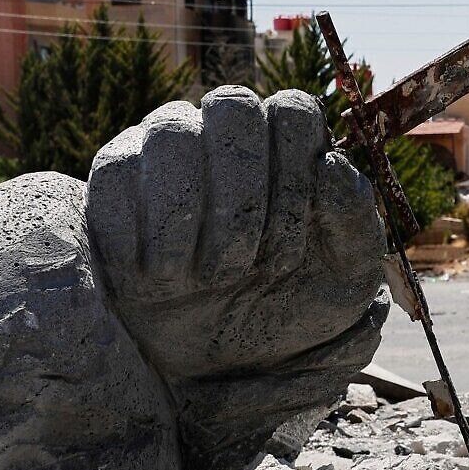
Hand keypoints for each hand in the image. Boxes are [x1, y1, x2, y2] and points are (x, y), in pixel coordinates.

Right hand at [87, 87, 386, 469]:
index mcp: (289, 147)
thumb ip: (354, 220)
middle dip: (243, 191)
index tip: (290, 249)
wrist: (222, 364)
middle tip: (243, 265)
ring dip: (189, 210)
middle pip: (232, 106)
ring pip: (172, 129)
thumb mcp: (346, 279)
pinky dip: (137, 235)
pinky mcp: (114, 181)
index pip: (292, 110)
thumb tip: (329, 163)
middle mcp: (226, 134)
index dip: (293, 176)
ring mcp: (165, 149)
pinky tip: (157, 280)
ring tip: (200, 278)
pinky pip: (114, 174)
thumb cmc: (292, 307)